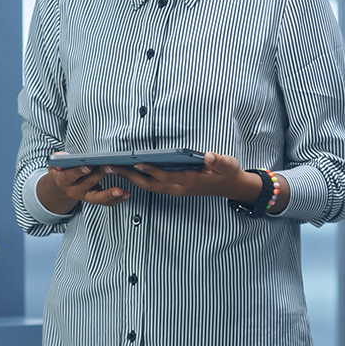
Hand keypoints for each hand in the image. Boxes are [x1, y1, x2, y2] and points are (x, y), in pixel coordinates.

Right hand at [39, 156, 129, 213]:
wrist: (61, 189)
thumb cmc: (61, 172)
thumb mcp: (55, 165)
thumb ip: (58, 160)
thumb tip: (63, 157)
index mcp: (64, 181)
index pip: (71, 176)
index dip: (79, 171)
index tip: (88, 166)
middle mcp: (74, 191)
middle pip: (88, 184)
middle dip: (100, 175)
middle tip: (112, 167)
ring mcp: (85, 197)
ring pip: (98, 199)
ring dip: (111, 194)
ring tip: (122, 191)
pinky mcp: (95, 200)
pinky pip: (106, 203)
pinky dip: (117, 199)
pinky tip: (127, 194)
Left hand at [111, 152, 281, 210]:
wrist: (231, 186)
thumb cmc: (227, 173)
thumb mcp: (228, 165)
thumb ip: (218, 161)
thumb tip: (209, 156)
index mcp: (189, 182)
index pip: (166, 176)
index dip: (151, 170)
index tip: (136, 162)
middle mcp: (179, 188)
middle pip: (150, 184)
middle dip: (131, 176)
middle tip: (113, 166)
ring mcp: (175, 189)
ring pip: (149, 186)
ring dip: (131, 178)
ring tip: (115, 167)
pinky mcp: (174, 187)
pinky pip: (153, 185)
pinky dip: (139, 179)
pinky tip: (129, 171)